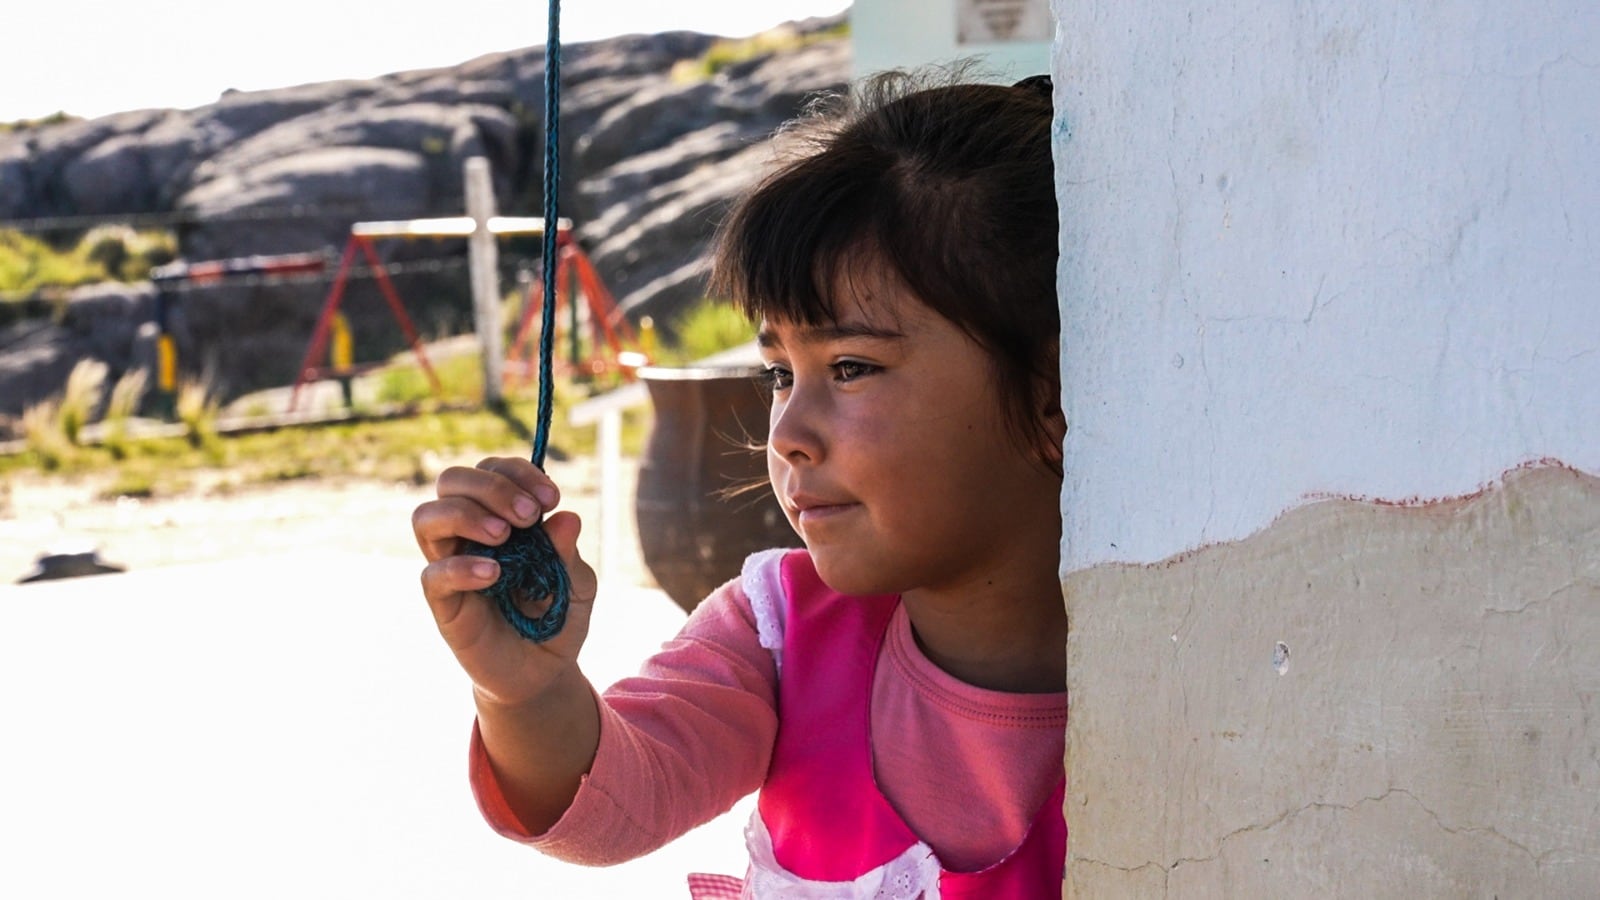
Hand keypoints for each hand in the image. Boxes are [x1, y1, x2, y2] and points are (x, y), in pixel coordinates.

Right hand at [413, 456, 598, 706]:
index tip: (552, 498)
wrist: (544, 671)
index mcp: (500, 515)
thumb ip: (568, 551)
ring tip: (504, 536)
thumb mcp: (576, 582)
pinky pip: (433, 574)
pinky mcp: (444, 604)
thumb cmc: (557, 616)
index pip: (491, 470)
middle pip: (451, 481)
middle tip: (528, 515)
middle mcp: (468, 533)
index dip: (518, 473)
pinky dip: (461, 567)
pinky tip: (495, 574)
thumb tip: (567, 517)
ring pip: (426, 517)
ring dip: (466, 515)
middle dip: (490, 486)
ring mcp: (451, 565)